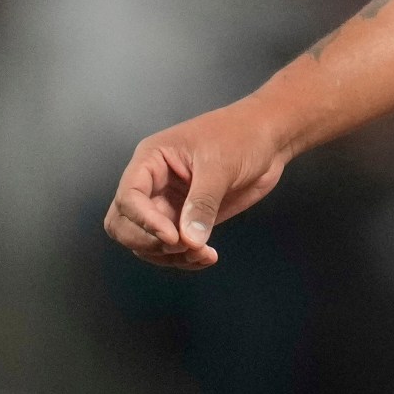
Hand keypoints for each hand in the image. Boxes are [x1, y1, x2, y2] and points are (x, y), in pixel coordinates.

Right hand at [103, 103, 289, 269]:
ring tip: (202, 254)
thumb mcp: (220, 165)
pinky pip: (171, 248)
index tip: (172, 236)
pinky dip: (183, 258)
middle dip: (149, 242)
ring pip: (146, 242)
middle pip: (124, 225)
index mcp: (151, 160)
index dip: (143, 221)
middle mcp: (153, 184)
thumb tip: (189, 240)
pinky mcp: (186, 219)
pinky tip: (206, 257)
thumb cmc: (241, 135)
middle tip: (183, 245)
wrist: (269, 139)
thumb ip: (202, 202)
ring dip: (168, 256)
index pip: (128, 197)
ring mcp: (168, 204)